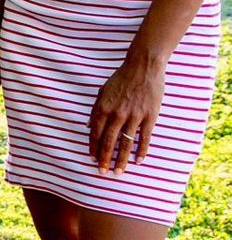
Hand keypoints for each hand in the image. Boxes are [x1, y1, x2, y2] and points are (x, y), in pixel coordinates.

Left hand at [89, 52, 164, 174]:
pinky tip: (138, 161)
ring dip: (121, 159)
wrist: (143, 67)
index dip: (93, 147)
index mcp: (103, 108)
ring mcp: (134, 116)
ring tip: (119, 172)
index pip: (96, 133)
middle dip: (104, 159)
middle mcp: (117, 114)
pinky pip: (144, 138)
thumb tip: (90, 127)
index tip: (91, 160)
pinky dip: (141, 150)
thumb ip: (96, 110)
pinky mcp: (149, 116)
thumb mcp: (103, 92)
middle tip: (102, 172)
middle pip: (109, 141)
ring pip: (126, 143)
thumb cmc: (121, 79)